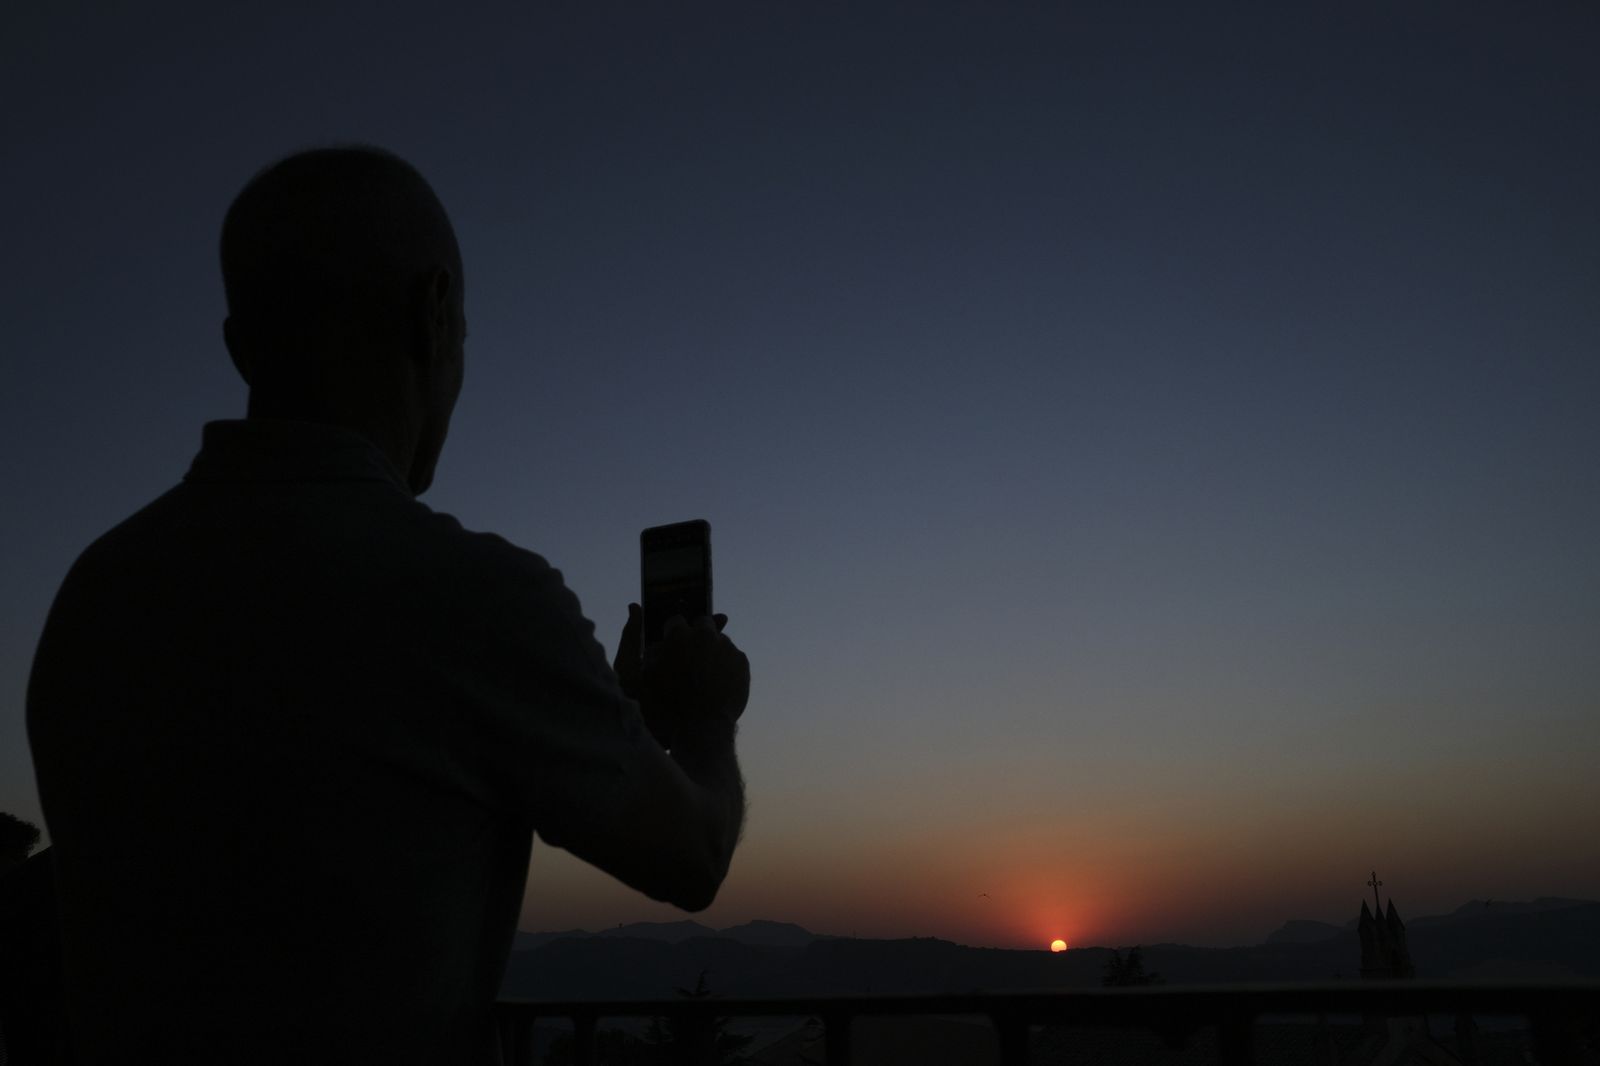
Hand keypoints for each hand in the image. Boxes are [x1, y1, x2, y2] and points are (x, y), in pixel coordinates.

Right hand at [615, 606, 743, 747]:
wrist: (702, 732)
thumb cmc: (664, 707)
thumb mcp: (637, 676)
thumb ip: (634, 640)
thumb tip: (635, 607)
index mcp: (679, 635)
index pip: (675, 621)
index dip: (672, 636)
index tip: (672, 649)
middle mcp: (706, 635)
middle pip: (702, 623)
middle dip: (696, 636)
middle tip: (690, 659)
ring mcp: (727, 648)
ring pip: (719, 640)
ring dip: (711, 651)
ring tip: (703, 676)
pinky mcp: (743, 662)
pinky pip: (732, 657)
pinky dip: (725, 665)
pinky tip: (716, 683)